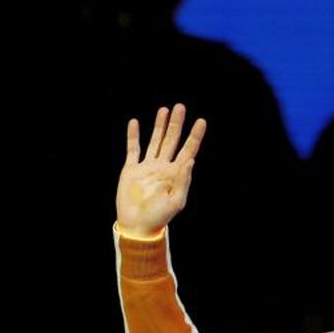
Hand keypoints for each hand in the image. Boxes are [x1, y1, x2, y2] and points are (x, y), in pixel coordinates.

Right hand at [116, 104, 206, 236]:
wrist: (137, 225)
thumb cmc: (159, 217)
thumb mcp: (176, 201)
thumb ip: (183, 181)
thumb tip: (191, 160)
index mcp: (176, 175)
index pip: (188, 151)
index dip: (195, 137)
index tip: (201, 122)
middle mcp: (163, 168)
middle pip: (171, 141)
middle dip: (177, 124)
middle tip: (181, 107)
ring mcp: (147, 167)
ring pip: (155, 141)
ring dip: (160, 125)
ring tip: (165, 110)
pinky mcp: (132, 169)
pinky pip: (133, 149)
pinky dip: (134, 136)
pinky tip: (136, 123)